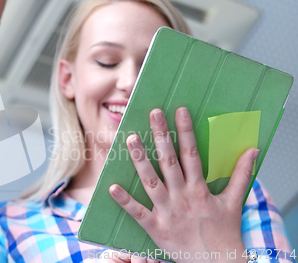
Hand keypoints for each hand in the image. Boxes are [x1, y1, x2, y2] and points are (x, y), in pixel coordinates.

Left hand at [109, 107, 257, 262]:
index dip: (185, 131)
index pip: (191, 154)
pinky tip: (112, 187)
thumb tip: (252, 150)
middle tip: (153, 114)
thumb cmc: (224, 232)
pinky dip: (125, 201)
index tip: (179, 111)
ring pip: (151, 181)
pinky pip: (137, 213)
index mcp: (200, 189)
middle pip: (170, 161)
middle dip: (161, 136)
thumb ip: (241, 174)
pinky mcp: (156, 228)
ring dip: (140, 160)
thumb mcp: (235, 201)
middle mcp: (182, 197)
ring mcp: (167, 212)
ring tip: (130, 139)